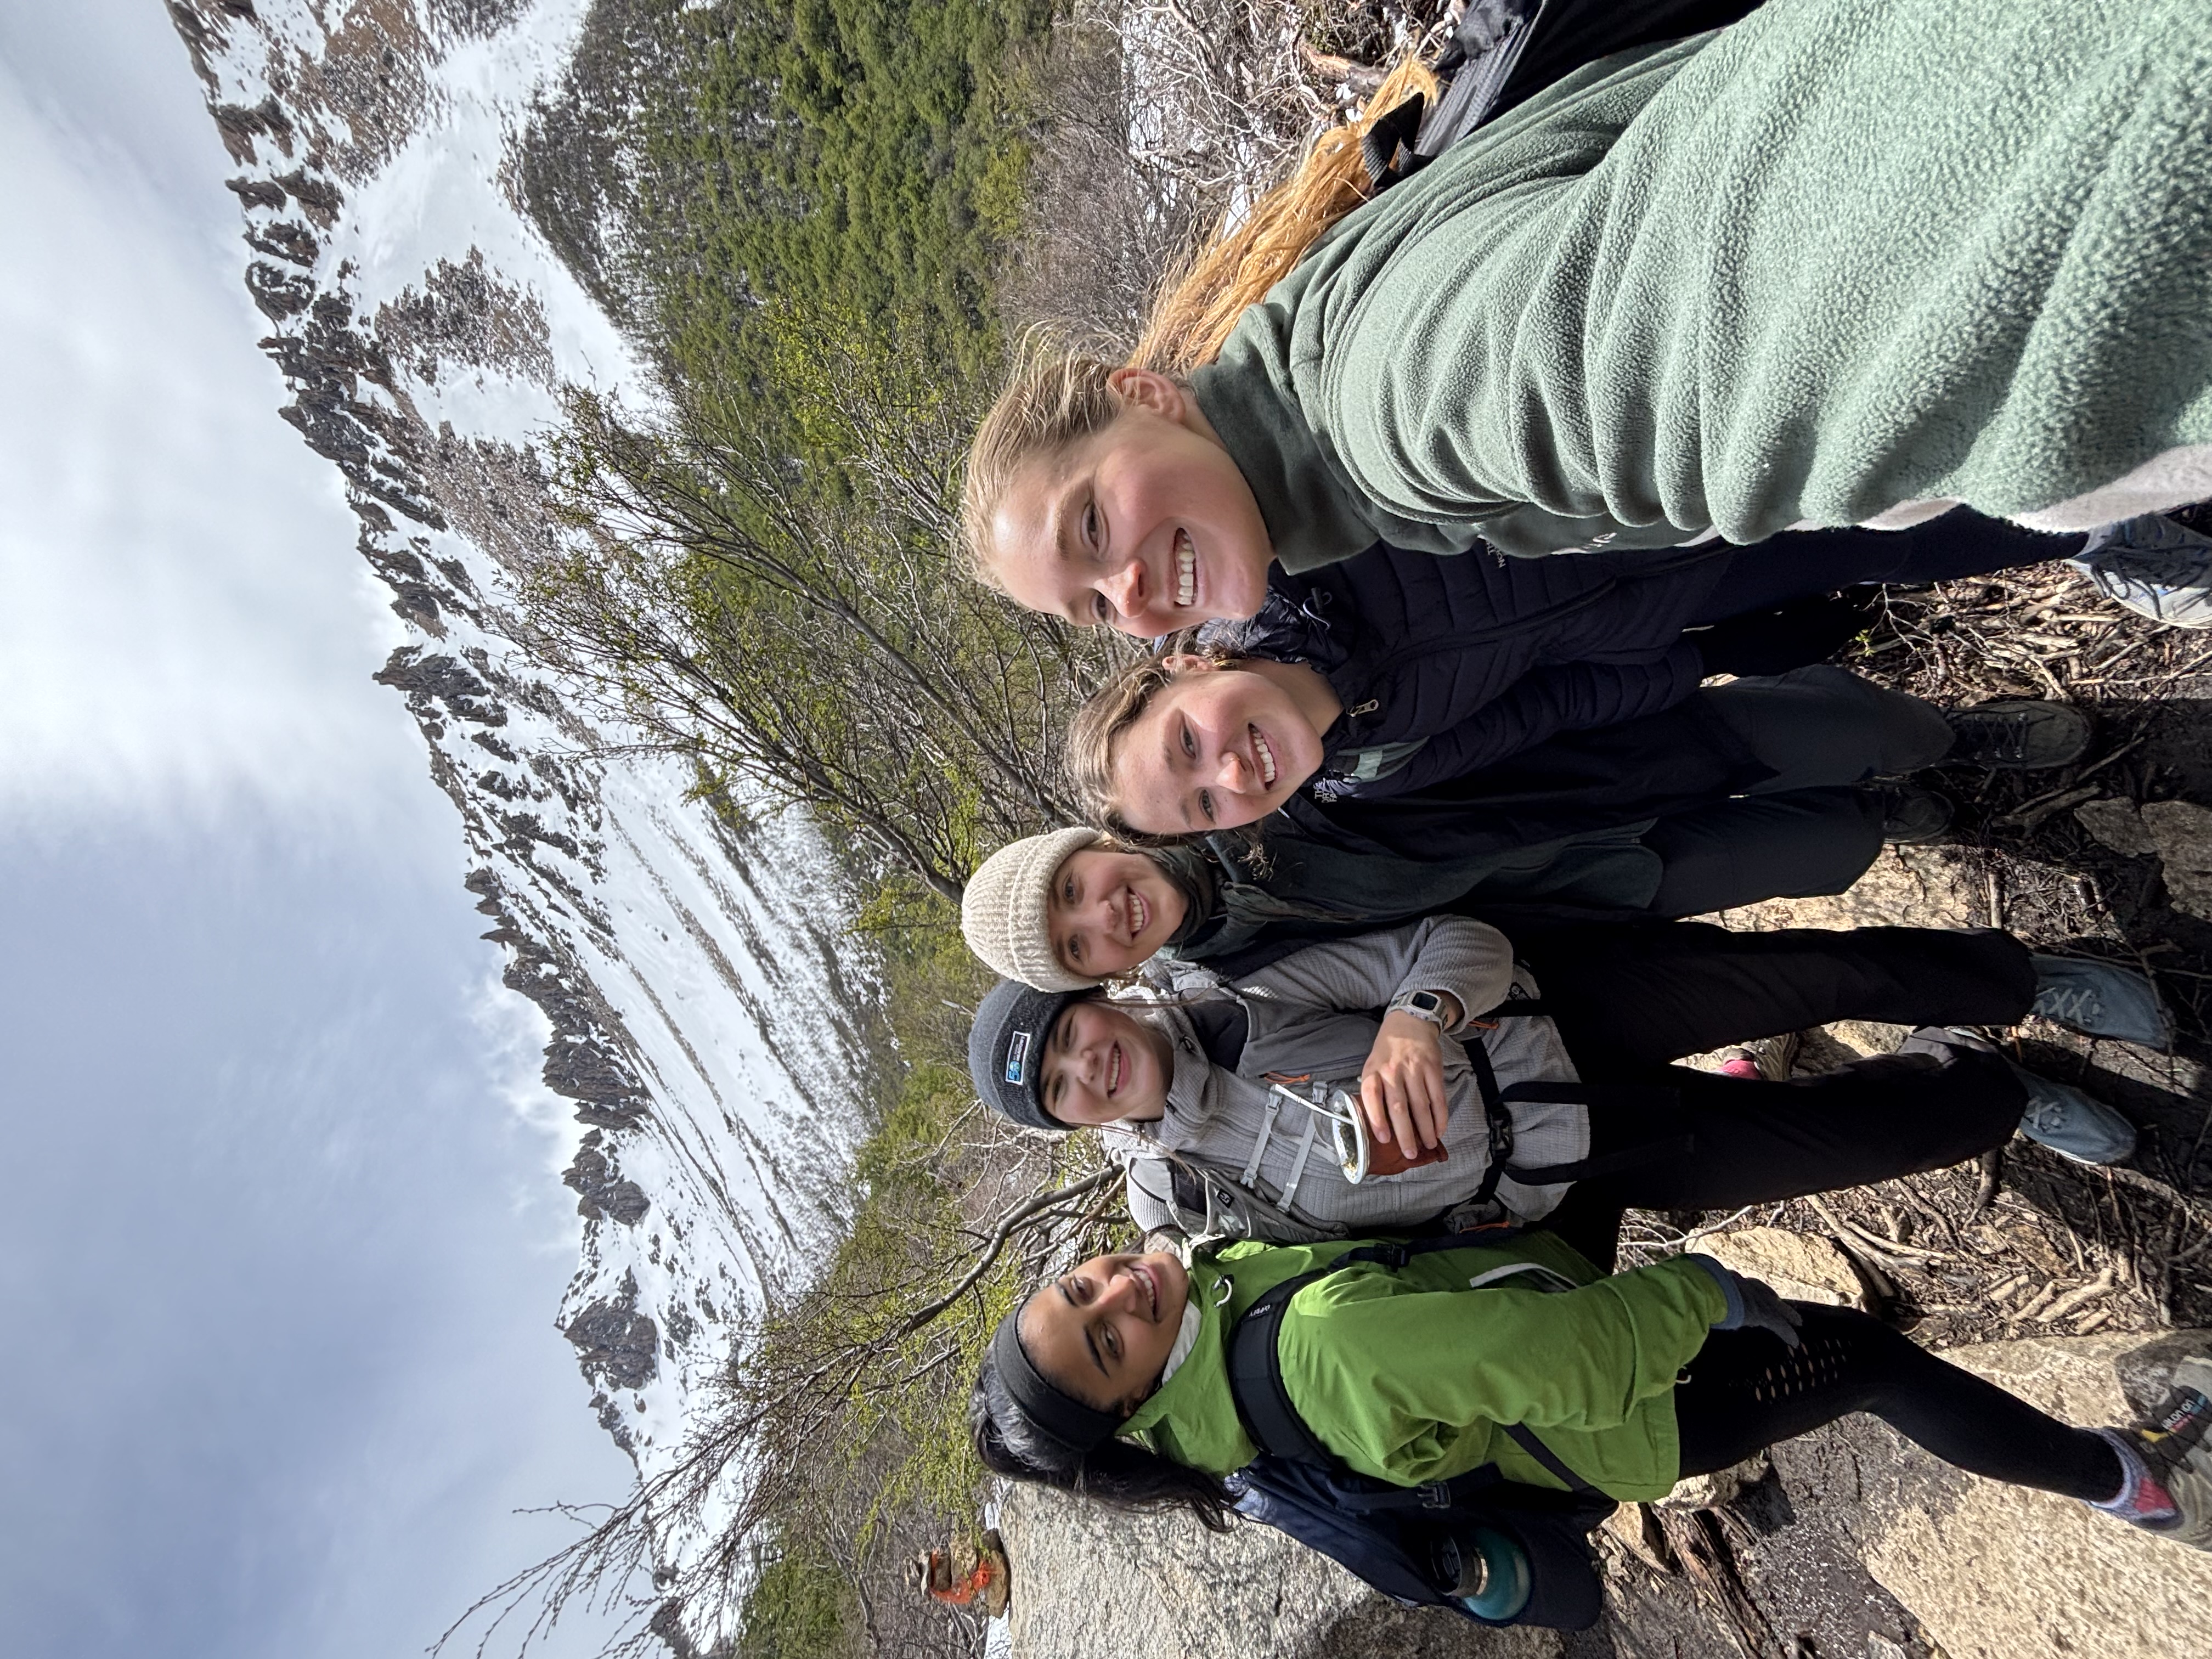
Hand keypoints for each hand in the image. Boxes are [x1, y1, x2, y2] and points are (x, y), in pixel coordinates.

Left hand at [1360, 1011, 1452, 1151]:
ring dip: (1425, 1129)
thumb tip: (1379, 1124)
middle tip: (1410, 1153)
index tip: (1384, 1139)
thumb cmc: (1387, 1051)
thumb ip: (1374, 1090)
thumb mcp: (1372, 1065)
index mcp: (1373, 1071)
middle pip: (1399, 1107)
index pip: (1371, 1097)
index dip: (1377, 1119)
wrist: (1409, 1021)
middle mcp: (1392, 1071)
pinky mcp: (1433, 1068)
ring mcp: (1414, 1069)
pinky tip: (1440, 1129)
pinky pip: (1438, 1097)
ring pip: (1421, 1105)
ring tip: (1427, 1145)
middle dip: (1405, 1134)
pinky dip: (1440, 1116)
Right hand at [1688, 1256, 1803, 1347]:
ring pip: (1774, 1306)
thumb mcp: (1687, 1288)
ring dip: (1786, 1313)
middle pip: (1761, 1290)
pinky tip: (1795, 1342)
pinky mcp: (1760, 1312)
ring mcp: (1752, 1297)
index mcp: (1723, 1278)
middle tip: (1779, 1303)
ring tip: (1797, 1321)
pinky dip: (1787, 1333)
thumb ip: (1683, 1295)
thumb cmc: (1688, 1288)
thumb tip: (1666, 1303)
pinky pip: (1778, 1324)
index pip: (1739, 1283)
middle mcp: (1740, 1284)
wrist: (1700, 1286)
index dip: (1748, 1289)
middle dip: (1771, 1297)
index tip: (1750, 1292)